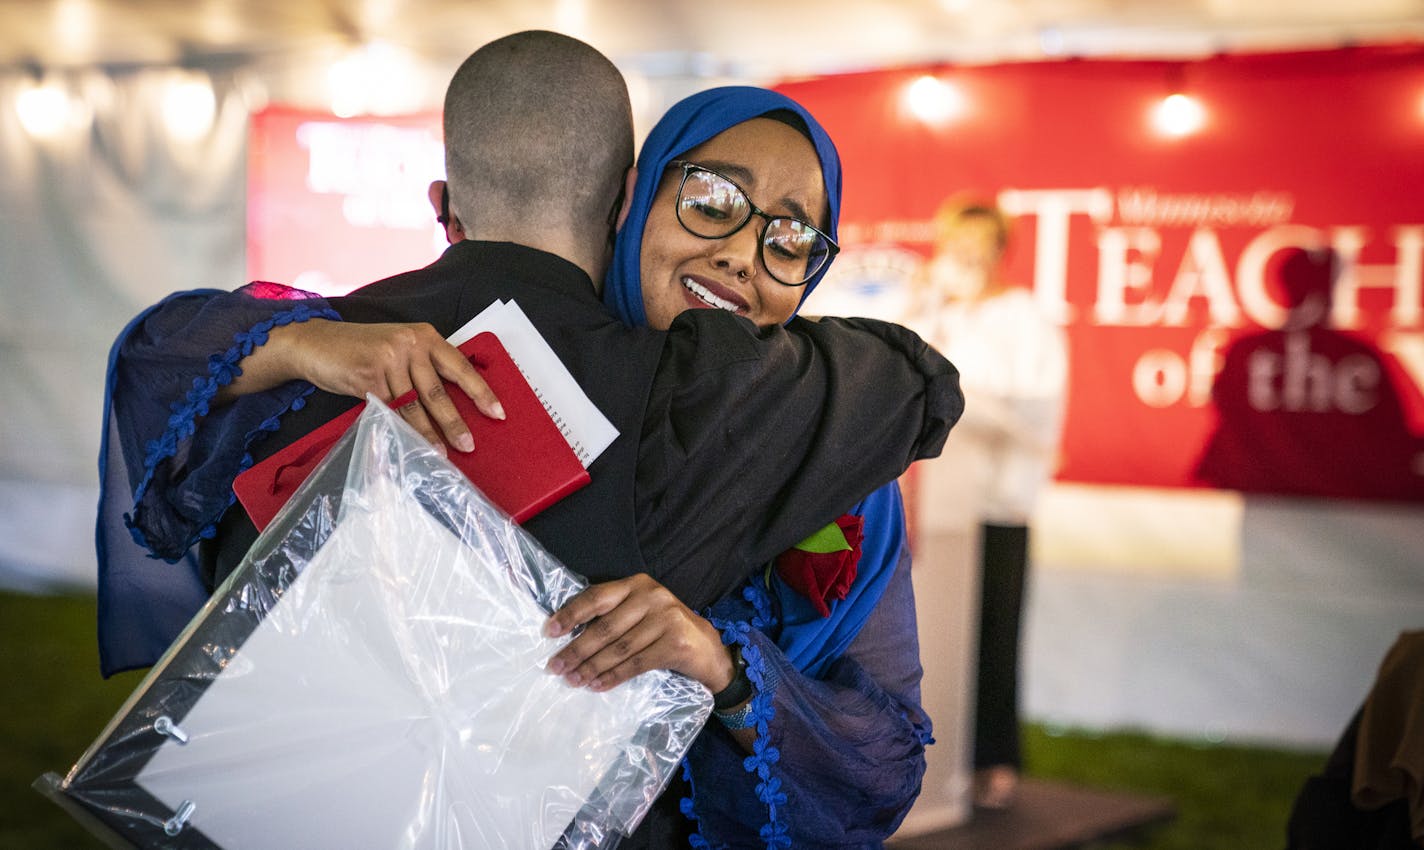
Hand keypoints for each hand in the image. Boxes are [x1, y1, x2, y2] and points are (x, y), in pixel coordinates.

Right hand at [282, 320, 503, 452]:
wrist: (315, 343)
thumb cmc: (361, 350)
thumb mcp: (398, 349)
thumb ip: (422, 368)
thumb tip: (448, 406)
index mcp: (425, 336)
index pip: (460, 367)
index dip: (480, 392)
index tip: (497, 413)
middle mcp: (411, 343)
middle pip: (438, 391)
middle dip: (454, 422)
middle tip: (468, 445)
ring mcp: (389, 359)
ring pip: (414, 405)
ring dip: (427, 433)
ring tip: (440, 454)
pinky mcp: (369, 375)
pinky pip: (390, 410)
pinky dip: (400, 430)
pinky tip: (408, 444)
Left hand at [544, 574, 735, 693]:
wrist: (709, 650)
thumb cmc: (665, 631)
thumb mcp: (640, 613)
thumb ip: (613, 616)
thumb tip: (568, 636)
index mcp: (636, 584)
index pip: (596, 597)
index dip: (571, 614)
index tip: (549, 632)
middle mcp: (651, 596)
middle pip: (605, 626)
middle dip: (576, 649)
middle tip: (555, 666)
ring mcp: (665, 618)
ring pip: (618, 648)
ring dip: (591, 667)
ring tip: (572, 680)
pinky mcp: (675, 643)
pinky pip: (635, 664)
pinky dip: (613, 676)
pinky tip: (597, 686)